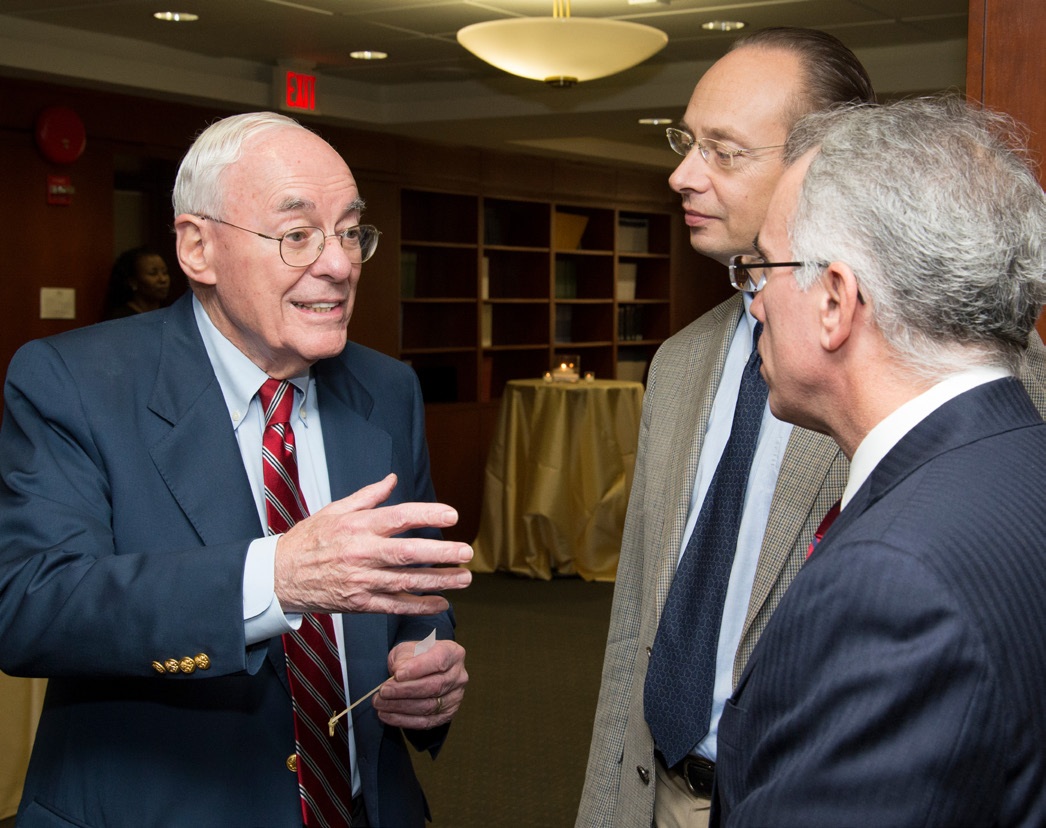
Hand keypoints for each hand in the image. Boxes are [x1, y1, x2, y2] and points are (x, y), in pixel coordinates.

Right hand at [273, 473, 471, 614]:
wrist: (278, 576)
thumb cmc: (307, 541)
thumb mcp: (334, 510)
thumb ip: (368, 496)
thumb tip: (392, 480)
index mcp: (357, 526)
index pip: (399, 517)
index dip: (428, 515)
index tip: (452, 515)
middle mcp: (361, 553)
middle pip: (408, 553)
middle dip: (441, 553)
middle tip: (466, 552)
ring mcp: (361, 581)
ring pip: (406, 582)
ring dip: (439, 581)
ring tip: (464, 578)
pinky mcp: (359, 603)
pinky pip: (394, 606)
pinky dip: (419, 606)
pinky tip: (441, 602)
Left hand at [371, 639, 467, 728]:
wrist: (424, 669)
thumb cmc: (417, 656)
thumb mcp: (409, 648)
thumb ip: (405, 658)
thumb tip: (398, 673)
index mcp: (453, 653)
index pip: (438, 661)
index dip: (418, 668)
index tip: (397, 674)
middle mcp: (458, 676)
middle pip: (434, 686)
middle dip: (404, 690)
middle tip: (383, 691)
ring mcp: (455, 697)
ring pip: (428, 706)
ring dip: (400, 707)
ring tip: (380, 703)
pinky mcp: (447, 715)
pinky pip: (425, 722)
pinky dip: (403, 720)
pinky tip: (387, 715)